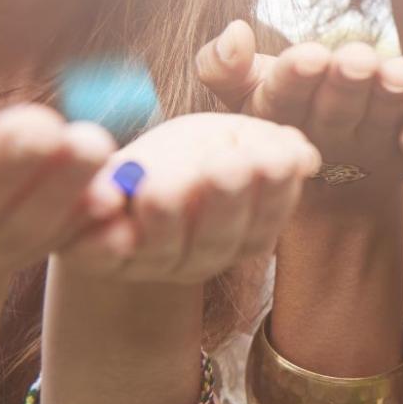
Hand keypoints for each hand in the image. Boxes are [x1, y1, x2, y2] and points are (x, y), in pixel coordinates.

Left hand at [58, 112, 320, 282]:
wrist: (121, 181)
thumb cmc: (188, 157)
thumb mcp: (231, 140)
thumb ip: (267, 146)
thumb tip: (304, 158)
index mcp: (244, 233)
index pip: (265, 218)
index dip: (272, 192)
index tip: (275, 159)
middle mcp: (202, 257)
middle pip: (218, 240)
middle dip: (225, 203)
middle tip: (230, 166)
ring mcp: (151, 263)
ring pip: (162, 249)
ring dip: (165, 218)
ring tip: (163, 186)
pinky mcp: (99, 260)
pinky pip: (100, 256)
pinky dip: (100, 241)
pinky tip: (106, 204)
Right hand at [196, 20, 402, 178]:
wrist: (330, 161)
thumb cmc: (284, 102)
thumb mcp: (247, 88)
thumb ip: (225, 66)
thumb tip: (234, 31)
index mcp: (279, 116)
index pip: (284, 97)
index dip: (297, 77)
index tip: (311, 54)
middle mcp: (323, 135)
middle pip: (336, 109)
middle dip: (347, 83)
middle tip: (358, 59)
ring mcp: (366, 144)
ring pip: (380, 120)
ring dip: (391, 97)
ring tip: (401, 73)